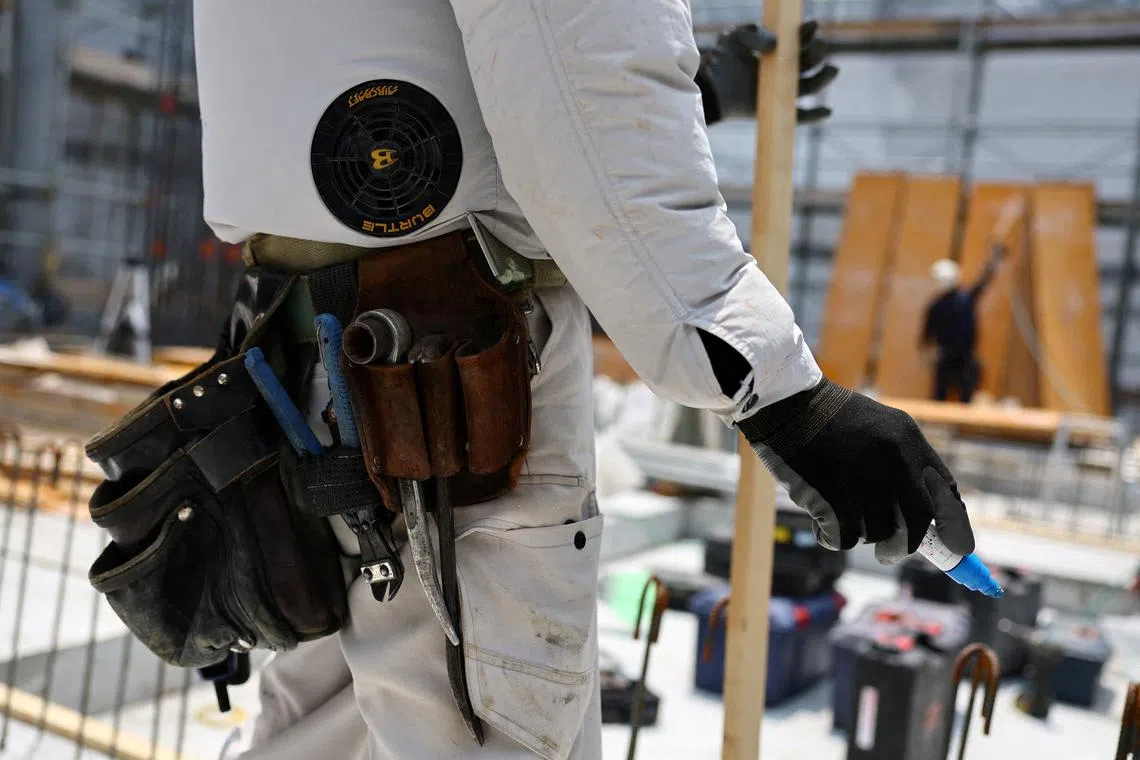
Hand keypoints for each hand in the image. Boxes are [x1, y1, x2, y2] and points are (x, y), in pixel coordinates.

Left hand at [696, 20, 838, 124]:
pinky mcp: (776, 109)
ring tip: (832, 69)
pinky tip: (827, 111)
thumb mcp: (735, 37)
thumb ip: (754, 33)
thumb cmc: (721, 60)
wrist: (710, 87)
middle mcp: (783, 69)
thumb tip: (775, 45)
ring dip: (824, 78)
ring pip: (809, 86)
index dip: (807, 32)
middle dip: (818, 53)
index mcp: (778, 50)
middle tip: (820, 45)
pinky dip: (815, 116)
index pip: (799, 41)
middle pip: (808, 62)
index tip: (812, 25)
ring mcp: (781, 90)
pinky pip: (799, 116)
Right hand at [737, 378, 974, 564]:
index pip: (947, 493)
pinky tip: (820, 521)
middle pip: (918, 523)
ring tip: (835, 511)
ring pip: (878, 533)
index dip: (952, 525)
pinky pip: (846, 539)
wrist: (784, 403)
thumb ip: (903, 463)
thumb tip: (927, 518)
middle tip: (890, 554)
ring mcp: (864, 480)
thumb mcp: (878, 427)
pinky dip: (833, 537)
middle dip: (906, 546)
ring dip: (859, 533)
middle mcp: (894, 460)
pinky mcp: (834, 498)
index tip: (953, 546)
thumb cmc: (826, 418)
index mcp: (908, 440)